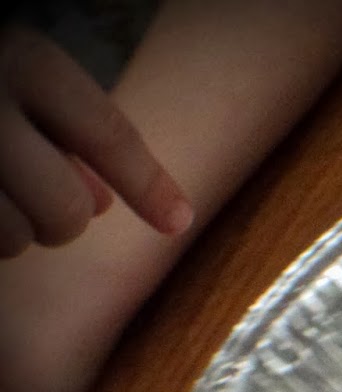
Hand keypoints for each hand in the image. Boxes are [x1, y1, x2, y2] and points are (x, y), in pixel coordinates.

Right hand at [0, 22, 190, 255]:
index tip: (179, 221)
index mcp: (20, 57)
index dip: (148, 185)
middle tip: (40, 206)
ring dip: (9, 234)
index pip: (107, 134)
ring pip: (14, 238)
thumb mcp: (16, 83)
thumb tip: (100, 201)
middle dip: (60, 221)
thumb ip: (62, 133)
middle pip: (64, 208)